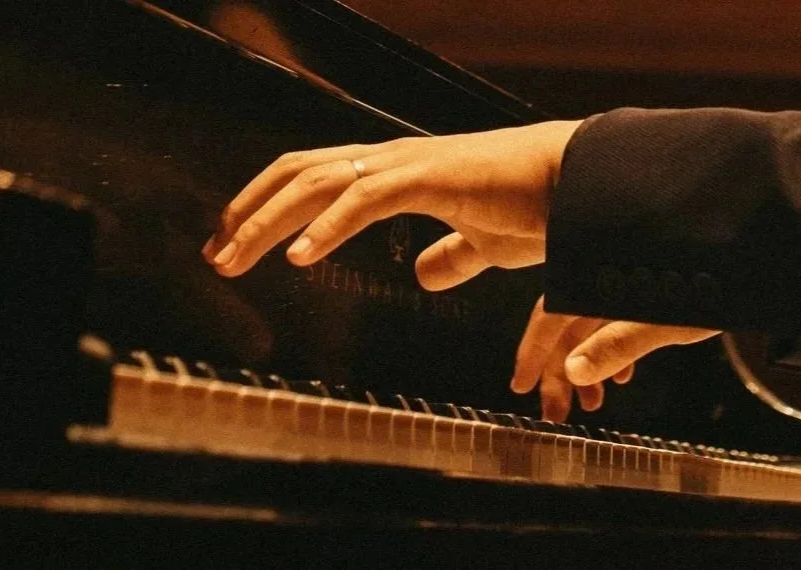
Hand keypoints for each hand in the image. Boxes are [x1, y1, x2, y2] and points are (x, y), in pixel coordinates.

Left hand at [202, 120, 581, 288]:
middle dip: (248, 211)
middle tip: (215, 253)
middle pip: (299, 171)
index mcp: (401, 172)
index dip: (269, 205)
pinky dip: (327, 225)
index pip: (316, 176)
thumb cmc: (543, 211)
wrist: (586, 189)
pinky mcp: (432, 178)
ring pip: (317, 180)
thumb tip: (424, 272)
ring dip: (267, 219)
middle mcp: (394, 160)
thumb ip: (454, 255)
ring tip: (234, 255)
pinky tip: (302, 257)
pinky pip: (365, 198)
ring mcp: (410, 164)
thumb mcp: (487, 244)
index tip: (237, 242)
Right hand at [514, 298, 720, 421]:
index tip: (521, 385)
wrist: (751, 262)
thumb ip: (618, 345)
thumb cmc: (712, 287)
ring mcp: (626, 287)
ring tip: (590, 406)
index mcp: (601, 280)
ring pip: (593, 330)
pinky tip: (620, 378)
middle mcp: (607, 280)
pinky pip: (617, 325)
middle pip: (570, 328)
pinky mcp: (648, 295)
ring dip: (587, 369)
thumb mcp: (664, 322)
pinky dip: (614, 355)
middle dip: (560, 374)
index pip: (552, 315)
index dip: (533, 352)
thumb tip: (574, 373)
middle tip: (555, 414)